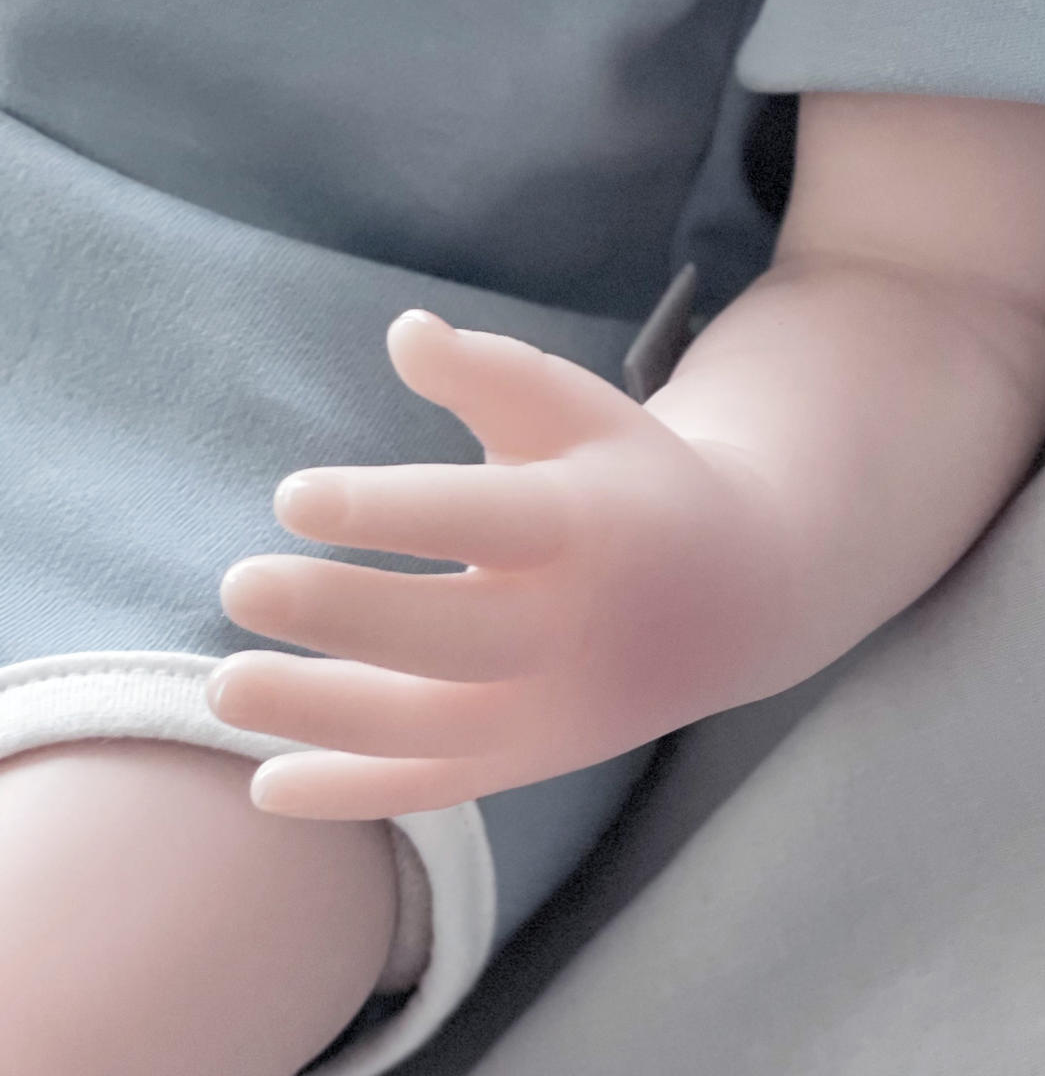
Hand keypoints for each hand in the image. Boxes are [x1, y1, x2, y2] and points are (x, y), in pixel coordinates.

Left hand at [207, 312, 797, 819]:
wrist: (739, 597)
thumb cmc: (633, 483)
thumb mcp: (584, 413)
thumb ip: (493, 374)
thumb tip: (404, 332)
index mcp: (590, 523)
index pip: (485, 518)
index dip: (388, 510)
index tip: (292, 495)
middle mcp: (577, 625)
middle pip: (451, 635)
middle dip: (340, 614)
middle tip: (239, 582)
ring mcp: (558, 706)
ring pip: (433, 729)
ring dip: (322, 714)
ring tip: (222, 685)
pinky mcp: (537, 756)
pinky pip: (441, 787)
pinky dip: (356, 796)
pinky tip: (267, 784)